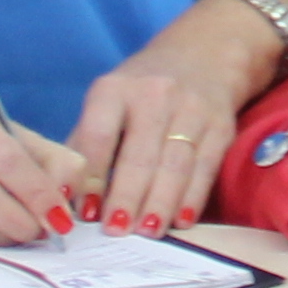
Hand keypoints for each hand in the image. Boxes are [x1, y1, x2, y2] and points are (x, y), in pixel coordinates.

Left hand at [69, 0, 287, 237]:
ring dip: (159, 203)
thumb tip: (67, 198)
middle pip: (139, 154)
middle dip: (127, 197)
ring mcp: (191, 109)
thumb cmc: (141, 91)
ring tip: (146, 232)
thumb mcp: (107, 101)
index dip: (91, 177)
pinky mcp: (220, 126)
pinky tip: (180, 222)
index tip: (84, 212)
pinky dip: (192, 198)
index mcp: (115, 89)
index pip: (99, 136)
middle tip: (115, 231)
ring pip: (175, 164)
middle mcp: (154, 94)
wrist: (203, 55)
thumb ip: (86, 144)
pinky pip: (205, 167)